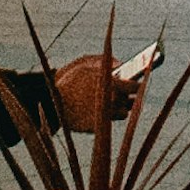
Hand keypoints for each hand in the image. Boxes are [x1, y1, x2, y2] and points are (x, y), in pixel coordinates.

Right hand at [44, 41, 158, 133]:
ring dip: (120, 108)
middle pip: (132, 102)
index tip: (137, 83)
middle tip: (126, 93)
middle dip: (129, 97)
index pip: (137, 86)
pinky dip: (108, 117)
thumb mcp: (86, 63)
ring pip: (123, 114)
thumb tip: (120, 65)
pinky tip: (101, 110)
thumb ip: (106, 62)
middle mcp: (113, 101)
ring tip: (112, 101)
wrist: (51, 103)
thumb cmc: (68, 79)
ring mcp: (105, 116)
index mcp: (112, 83)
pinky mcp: (98, 128)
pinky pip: (110, 123)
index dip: (138, 84)